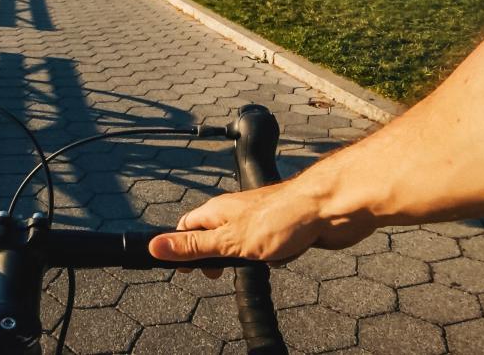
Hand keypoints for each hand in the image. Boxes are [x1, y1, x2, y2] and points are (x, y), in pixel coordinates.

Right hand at [148, 180, 374, 272]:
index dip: (179, 247)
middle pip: (213, 236)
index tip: (181, 268)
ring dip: (246, 259)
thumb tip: (154, 247)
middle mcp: (237, 212)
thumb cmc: (281, 218)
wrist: (329, 209)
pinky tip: (281, 258)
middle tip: (215, 274)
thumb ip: (194, 247)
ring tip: (254, 264)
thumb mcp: (229, 240)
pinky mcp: (283, 229)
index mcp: (218, 211)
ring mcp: (261, 220)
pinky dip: (272, 257)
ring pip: (243, 244)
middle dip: (213, 257)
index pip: (187, 227)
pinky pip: (268, 248)